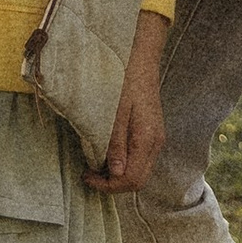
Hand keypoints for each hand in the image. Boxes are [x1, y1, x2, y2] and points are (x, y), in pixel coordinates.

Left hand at [84, 9, 171, 194]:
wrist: (139, 57)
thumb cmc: (124, 79)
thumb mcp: (114, 110)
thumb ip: (115, 142)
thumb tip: (115, 173)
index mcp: (147, 139)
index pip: (132, 179)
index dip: (108, 185)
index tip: (86, 176)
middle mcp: (155, 142)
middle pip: (137, 180)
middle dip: (112, 183)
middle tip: (88, 172)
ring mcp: (155, 138)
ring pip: (139, 170)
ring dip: (116, 174)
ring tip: (93, 163)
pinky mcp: (150, 132)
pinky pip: (138, 158)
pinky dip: (122, 162)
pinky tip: (105, 151)